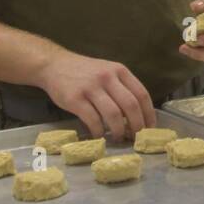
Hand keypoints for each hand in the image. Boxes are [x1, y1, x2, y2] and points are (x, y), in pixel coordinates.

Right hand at [37, 52, 155, 140]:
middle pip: (130, 106)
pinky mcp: (75, 99)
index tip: (150, 128)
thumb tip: (137, 115)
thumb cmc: (84, 72)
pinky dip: (99, 131)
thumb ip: (122, 88)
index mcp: (120, 71)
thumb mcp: (107, 71)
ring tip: (118, 138)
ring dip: (119, 131)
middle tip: (136, 137)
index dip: (148, 114)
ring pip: (114, 114)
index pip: (142, 94)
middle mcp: (107, 77)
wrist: (54, 65)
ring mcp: (91, 87)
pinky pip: (93, 120)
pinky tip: (99, 135)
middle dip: (137, 125)